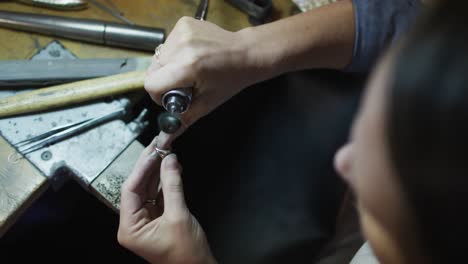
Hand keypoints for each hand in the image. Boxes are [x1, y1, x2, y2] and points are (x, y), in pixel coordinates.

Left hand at [118, 137, 215, 263]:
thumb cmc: (186, 255)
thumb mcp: (178, 216)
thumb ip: (172, 186)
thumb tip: (169, 161)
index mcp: (130, 228)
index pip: (130, 190)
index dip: (142, 169)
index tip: (153, 153)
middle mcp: (134, 224)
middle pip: (138, 187)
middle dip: (149, 166)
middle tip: (158, 147)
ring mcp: (145, 221)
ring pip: (148, 189)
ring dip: (158, 171)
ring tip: (165, 153)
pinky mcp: (158, 218)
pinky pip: (158, 195)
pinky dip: (165, 181)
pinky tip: (171, 168)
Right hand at [145, 17, 261, 132]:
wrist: (247, 53)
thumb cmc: (230, 81)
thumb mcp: (207, 103)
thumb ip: (183, 120)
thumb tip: (165, 140)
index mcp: (188, 67)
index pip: (151, 84)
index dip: (158, 95)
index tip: (171, 97)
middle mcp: (182, 46)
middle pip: (153, 70)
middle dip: (164, 80)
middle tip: (185, 83)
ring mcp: (182, 31)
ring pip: (158, 57)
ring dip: (169, 66)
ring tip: (190, 68)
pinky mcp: (183, 23)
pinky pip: (167, 44)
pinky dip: (175, 52)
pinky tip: (192, 55)